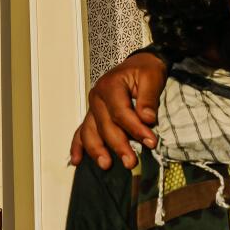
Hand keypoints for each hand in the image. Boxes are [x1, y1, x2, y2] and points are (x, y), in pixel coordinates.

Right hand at [67, 50, 167, 168]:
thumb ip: (149, 98)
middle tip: (131, 162)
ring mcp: (93, 108)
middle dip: (119, 145)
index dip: (135, 129)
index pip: (121, 112)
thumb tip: (146, 119)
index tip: (151, 142)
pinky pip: (81, 132)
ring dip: (97, 150)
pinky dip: (77, 146)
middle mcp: (97, 97)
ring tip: (106, 165)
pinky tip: (76, 160)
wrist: (140, 64)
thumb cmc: (146, 70)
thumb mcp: (152, 77)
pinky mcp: (93, 116)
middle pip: (105, 126)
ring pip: (90, 131)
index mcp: (110, 85)